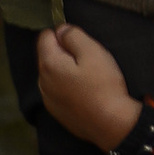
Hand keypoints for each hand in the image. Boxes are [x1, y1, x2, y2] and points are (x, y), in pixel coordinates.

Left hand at [35, 22, 141, 150]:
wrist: (112, 124)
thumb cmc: (104, 86)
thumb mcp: (93, 51)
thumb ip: (73, 35)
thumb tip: (61, 30)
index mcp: (49, 64)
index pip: (45, 36)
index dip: (63, 34)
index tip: (81, 44)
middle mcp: (42, 81)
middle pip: (48, 55)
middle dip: (64, 53)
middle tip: (89, 61)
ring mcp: (48, 99)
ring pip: (52, 74)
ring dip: (65, 71)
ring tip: (88, 79)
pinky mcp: (56, 112)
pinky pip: (58, 91)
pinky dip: (67, 87)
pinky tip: (85, 93)